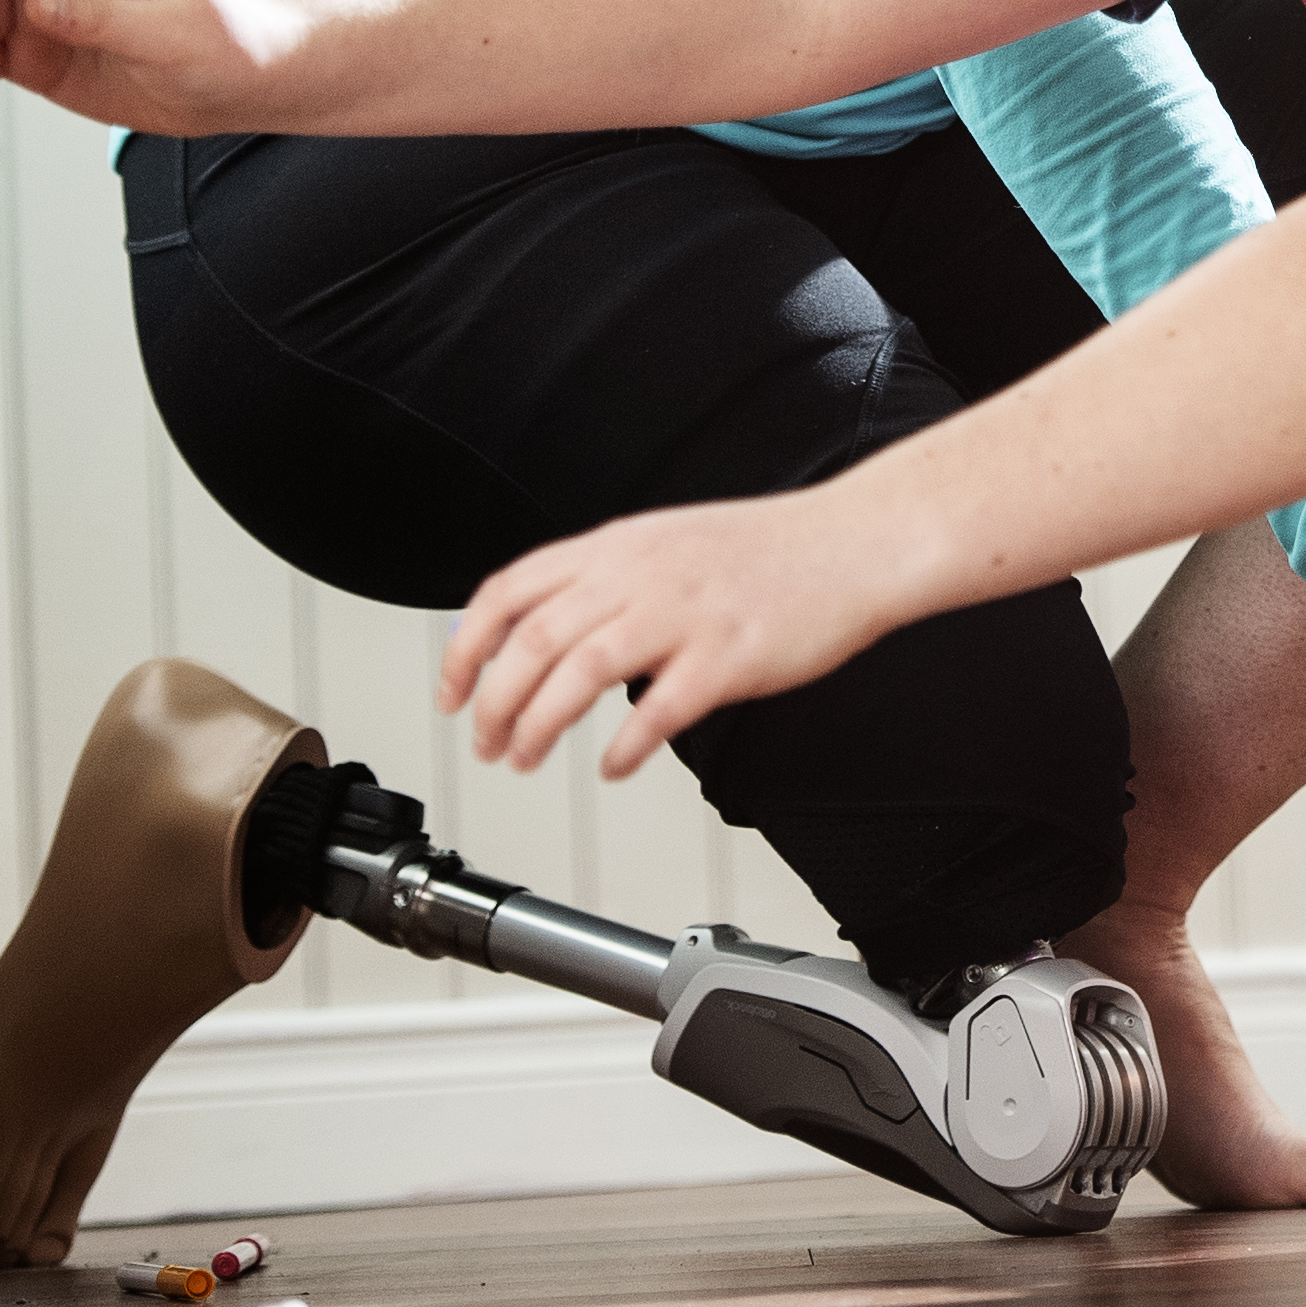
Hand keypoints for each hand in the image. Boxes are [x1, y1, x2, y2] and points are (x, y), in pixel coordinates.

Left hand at [439, 491, 886, 779]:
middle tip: (489, 742)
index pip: (509, 592)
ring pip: (577, 675)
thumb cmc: (771, 550)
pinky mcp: (725, 658)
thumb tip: (548, 627)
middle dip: (493, 704)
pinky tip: (617, 765)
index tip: (451, 692)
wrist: (855, 542)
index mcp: (619, 546)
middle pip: (531, 641)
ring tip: (528, 758)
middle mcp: (640, 575)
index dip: (463, 648)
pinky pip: (655, 713)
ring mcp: (683, 616)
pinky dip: (623, 749)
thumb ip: (607, 578)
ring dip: (538, 727)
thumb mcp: (668, 541)